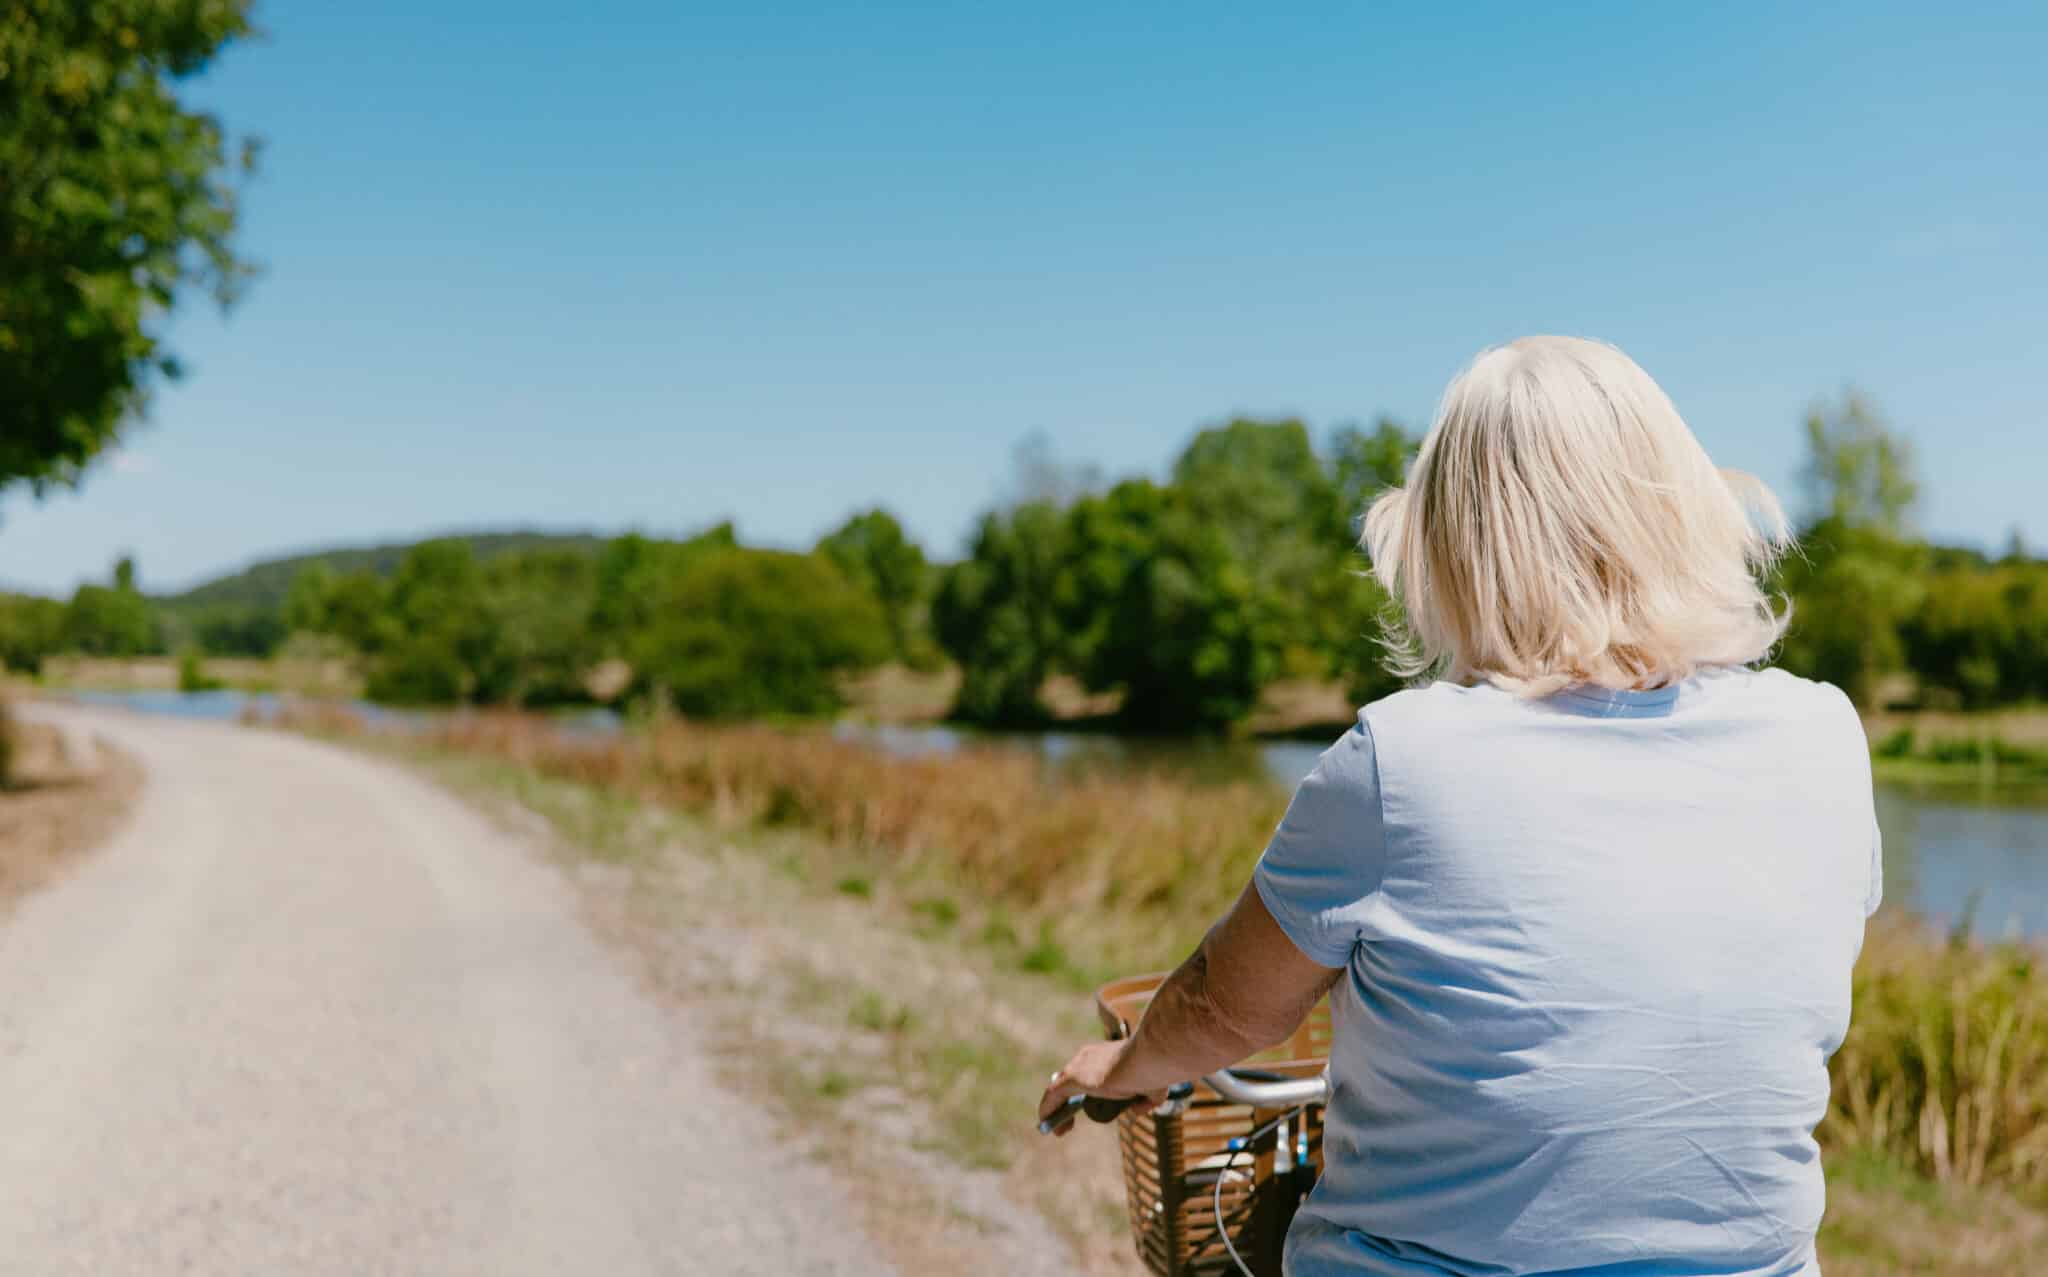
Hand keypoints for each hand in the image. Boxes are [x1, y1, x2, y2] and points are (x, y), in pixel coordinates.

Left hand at [1035, 1039, 1167, 1137]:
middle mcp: (1087, 1058)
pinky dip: (1048, 1111)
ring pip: (1059, 1090)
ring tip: (1059, 1130)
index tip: (1088, 1104)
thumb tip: (1134, 1111)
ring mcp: (1078, 1067)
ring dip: (1056, 1110)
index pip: (1088, 1071)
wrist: (1149, 1058)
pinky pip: (1052, 1096)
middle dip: (1069, 1101)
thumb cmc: (1154, 1070)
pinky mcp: (1072, 1078)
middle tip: (1071, 1121)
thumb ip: (1146, 1099)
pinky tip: (1049, 1127)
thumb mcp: (1155, 1087)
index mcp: (1105, 1055)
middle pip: (1070, 1081)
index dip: (1086, 1089)